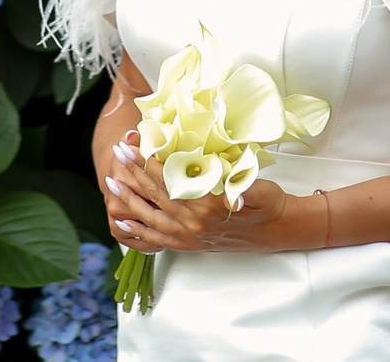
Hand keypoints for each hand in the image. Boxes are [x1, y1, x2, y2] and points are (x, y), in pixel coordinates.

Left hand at [97, 130, 309, 253]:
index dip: (150, 161)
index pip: (170, 179)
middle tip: (117, 153)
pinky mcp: (189, 245)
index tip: (134, 144)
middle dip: (133, 173)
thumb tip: (233, 194)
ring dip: (129, 198)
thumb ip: (241, 187)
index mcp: (208, 205)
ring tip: (111, 180)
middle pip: (156, 194)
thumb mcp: (257, 187)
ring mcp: (190, 236)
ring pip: (151, 215)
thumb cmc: (268, 202)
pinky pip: (157, 239)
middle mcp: (195, 223)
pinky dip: (138, 230)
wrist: (278, 231)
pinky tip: (122, 221)